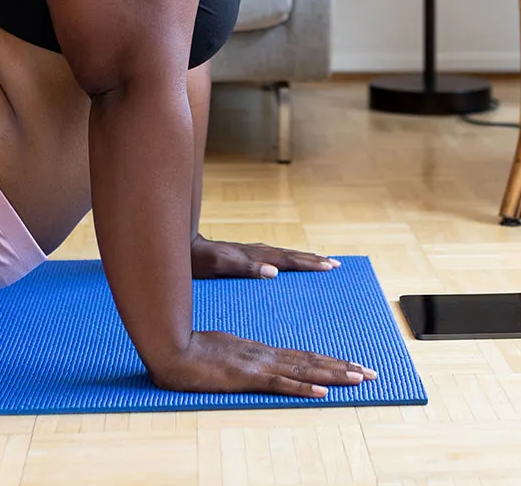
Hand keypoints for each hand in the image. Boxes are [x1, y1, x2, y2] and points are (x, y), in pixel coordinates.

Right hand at [150, 330, 375, 397]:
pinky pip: (281, 384)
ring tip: (360, 378)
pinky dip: (303, 389)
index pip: (304, 358)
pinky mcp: (248, 377)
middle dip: (345, 368)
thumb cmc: (191, 352)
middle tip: (372, 373)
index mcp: (261, 352)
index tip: (354, 366)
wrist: (172, 348)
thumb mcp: (222, 355)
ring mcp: (258, 365)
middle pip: (313, 362)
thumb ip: (239, 361)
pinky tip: (322, 393)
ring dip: (334, 375)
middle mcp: (266, 355)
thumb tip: (252, 368)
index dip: (331, 362)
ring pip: (305, 371)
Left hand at [191, 236, 339, 278]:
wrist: (183, 247)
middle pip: (292, 255)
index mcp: (255, 256)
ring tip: (322, 260)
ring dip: (304, 257)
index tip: (330, 266)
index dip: (310, 264)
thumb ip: (246, 268)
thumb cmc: (199, 260)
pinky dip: (288, 259)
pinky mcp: (246, 255)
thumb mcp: (220, 266)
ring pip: (285, 254)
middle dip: (314, 259)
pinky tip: (289, 263)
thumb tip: (274, 272)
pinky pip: (275, 257)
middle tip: (336, 264)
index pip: (289, 260)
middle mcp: (257, 251)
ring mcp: (252, 252)